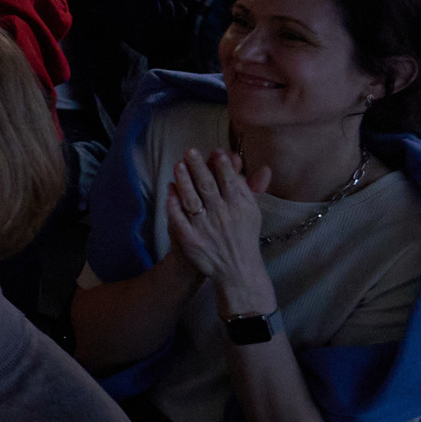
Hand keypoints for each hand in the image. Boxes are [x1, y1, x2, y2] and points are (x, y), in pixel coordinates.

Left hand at [165, 147, 276, 315]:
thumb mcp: (251, 210)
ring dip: (184, 181)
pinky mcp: (190, 240)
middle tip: (190, 151)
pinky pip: (178, 219)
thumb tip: (249, 163)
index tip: (216, 151)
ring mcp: (205, 228)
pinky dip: (173, 203)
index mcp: (240, 208)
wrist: (236, 270)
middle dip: (199, 167)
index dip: (222, 165)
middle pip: (208, 187)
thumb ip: (247, 185)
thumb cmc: (242, 234)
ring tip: (178, 165)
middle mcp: (223, 217)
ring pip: (191, 200)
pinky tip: (170, 190)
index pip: (229, 182)